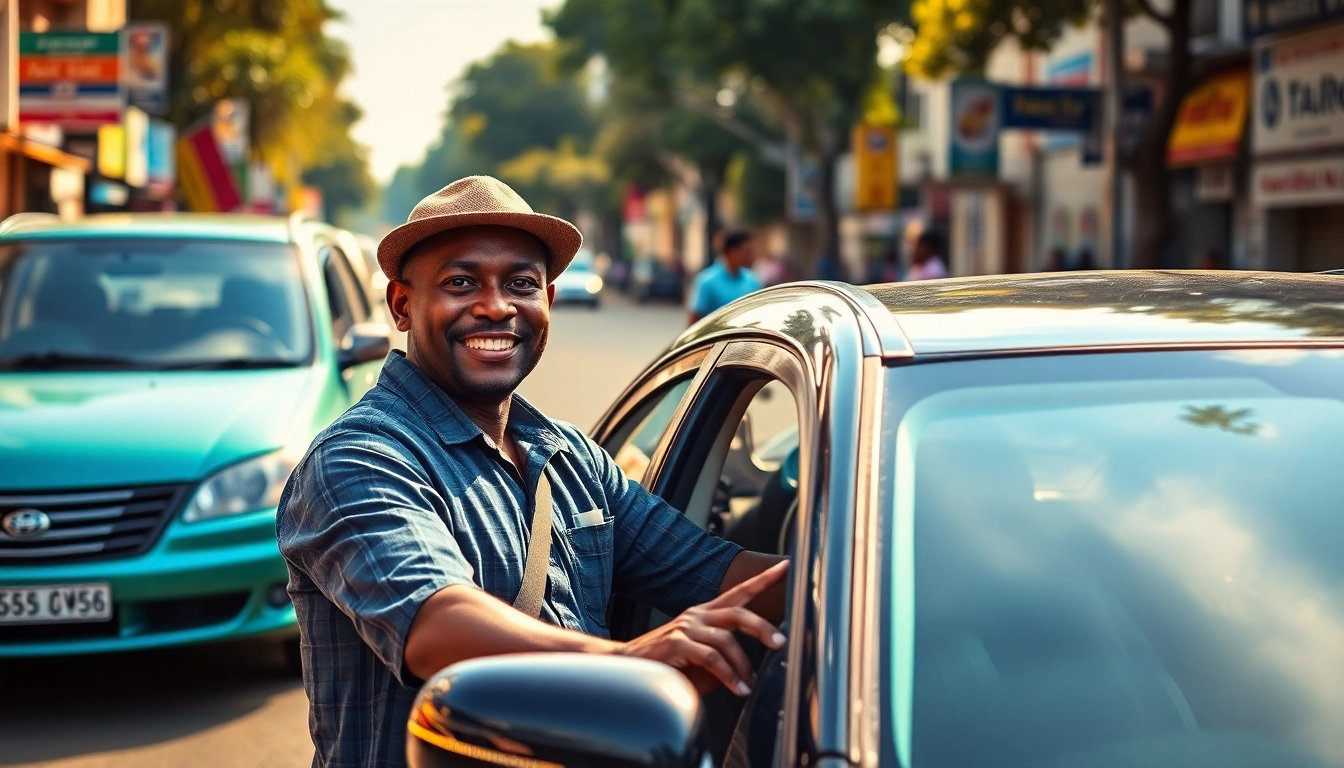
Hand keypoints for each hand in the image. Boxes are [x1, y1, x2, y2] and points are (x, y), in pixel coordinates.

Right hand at [613, 560, 788, 695]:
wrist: (629, 668)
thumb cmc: (669, 665)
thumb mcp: (702, 658)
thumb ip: (724, 657)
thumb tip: (751, 671)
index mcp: (705, 613)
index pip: (738, 592)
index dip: (763, 580)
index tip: (786, 568)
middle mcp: (696, 615)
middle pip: (738, 612)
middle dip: (762, 627)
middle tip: (780, 643)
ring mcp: (685, 627)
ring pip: (726, 639)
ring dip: (743, 665)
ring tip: (748, 684)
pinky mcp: (677, 644)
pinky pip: (712, 658)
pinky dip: (729, 676)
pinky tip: (737, 689)